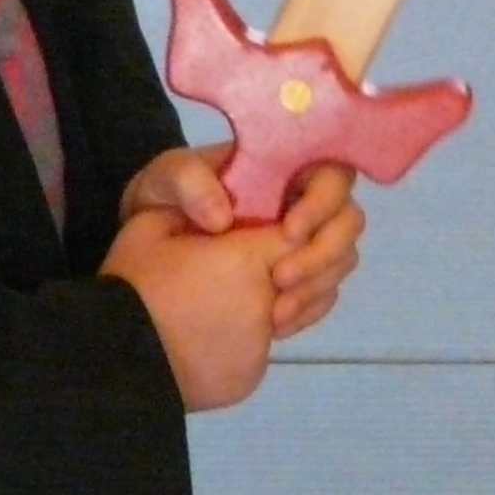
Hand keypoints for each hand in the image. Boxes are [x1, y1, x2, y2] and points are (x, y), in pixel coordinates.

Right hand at [99, 210, 288, 411]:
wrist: (110, 359)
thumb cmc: (132, 285)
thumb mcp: (153, 224)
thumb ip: (200, 203)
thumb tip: (232, 207)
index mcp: (246, 259)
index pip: (298, 237)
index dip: (284, 234)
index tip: (261, 236)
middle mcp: (265, 304)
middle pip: (300, 278)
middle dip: (284, 270)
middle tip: (241, 273)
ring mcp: (260, 346)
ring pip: (287, 316)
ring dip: (270, 307)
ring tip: (226, 306)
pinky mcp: (250, 377)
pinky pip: (262, 351)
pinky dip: (248, 343)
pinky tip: (215, 338)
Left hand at [120, 150, 362, 335]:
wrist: (146, 254)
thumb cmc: (161, 204)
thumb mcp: (160, 181)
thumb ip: (186, 181)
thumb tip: (223, 216)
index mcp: (279, 169)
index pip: (329, 172)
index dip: (323, 201)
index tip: (288, 232)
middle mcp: (300, 203)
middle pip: (348, 219)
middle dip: (323, 252)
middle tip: (280, 277)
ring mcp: (303, 243)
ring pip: (342, 258)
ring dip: (317, 285)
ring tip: (274, 312)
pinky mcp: (298, 280)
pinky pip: (325, 294)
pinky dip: (308, 310)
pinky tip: (275, 324)